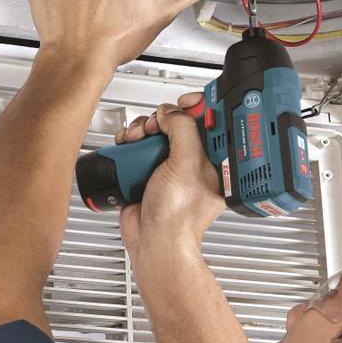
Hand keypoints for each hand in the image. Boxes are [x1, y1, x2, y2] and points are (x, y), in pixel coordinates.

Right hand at [116, 92, 225, 258]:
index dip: (198, 106)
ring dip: (142, 129)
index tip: (184, 100)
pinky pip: (140, 148)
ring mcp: (170, 167)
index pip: (210, 122)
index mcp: (214, 160)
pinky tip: (127, 145)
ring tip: (137, 138)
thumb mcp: (186, 164)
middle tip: (155, 126)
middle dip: (161, 119)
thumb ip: (183, 131)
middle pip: (177, 123)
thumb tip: (171, 112)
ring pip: (155, 133)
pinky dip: (130, 143)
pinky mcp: (149, 172)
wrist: (153, 241)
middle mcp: (194, 162)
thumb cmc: (178, 216)